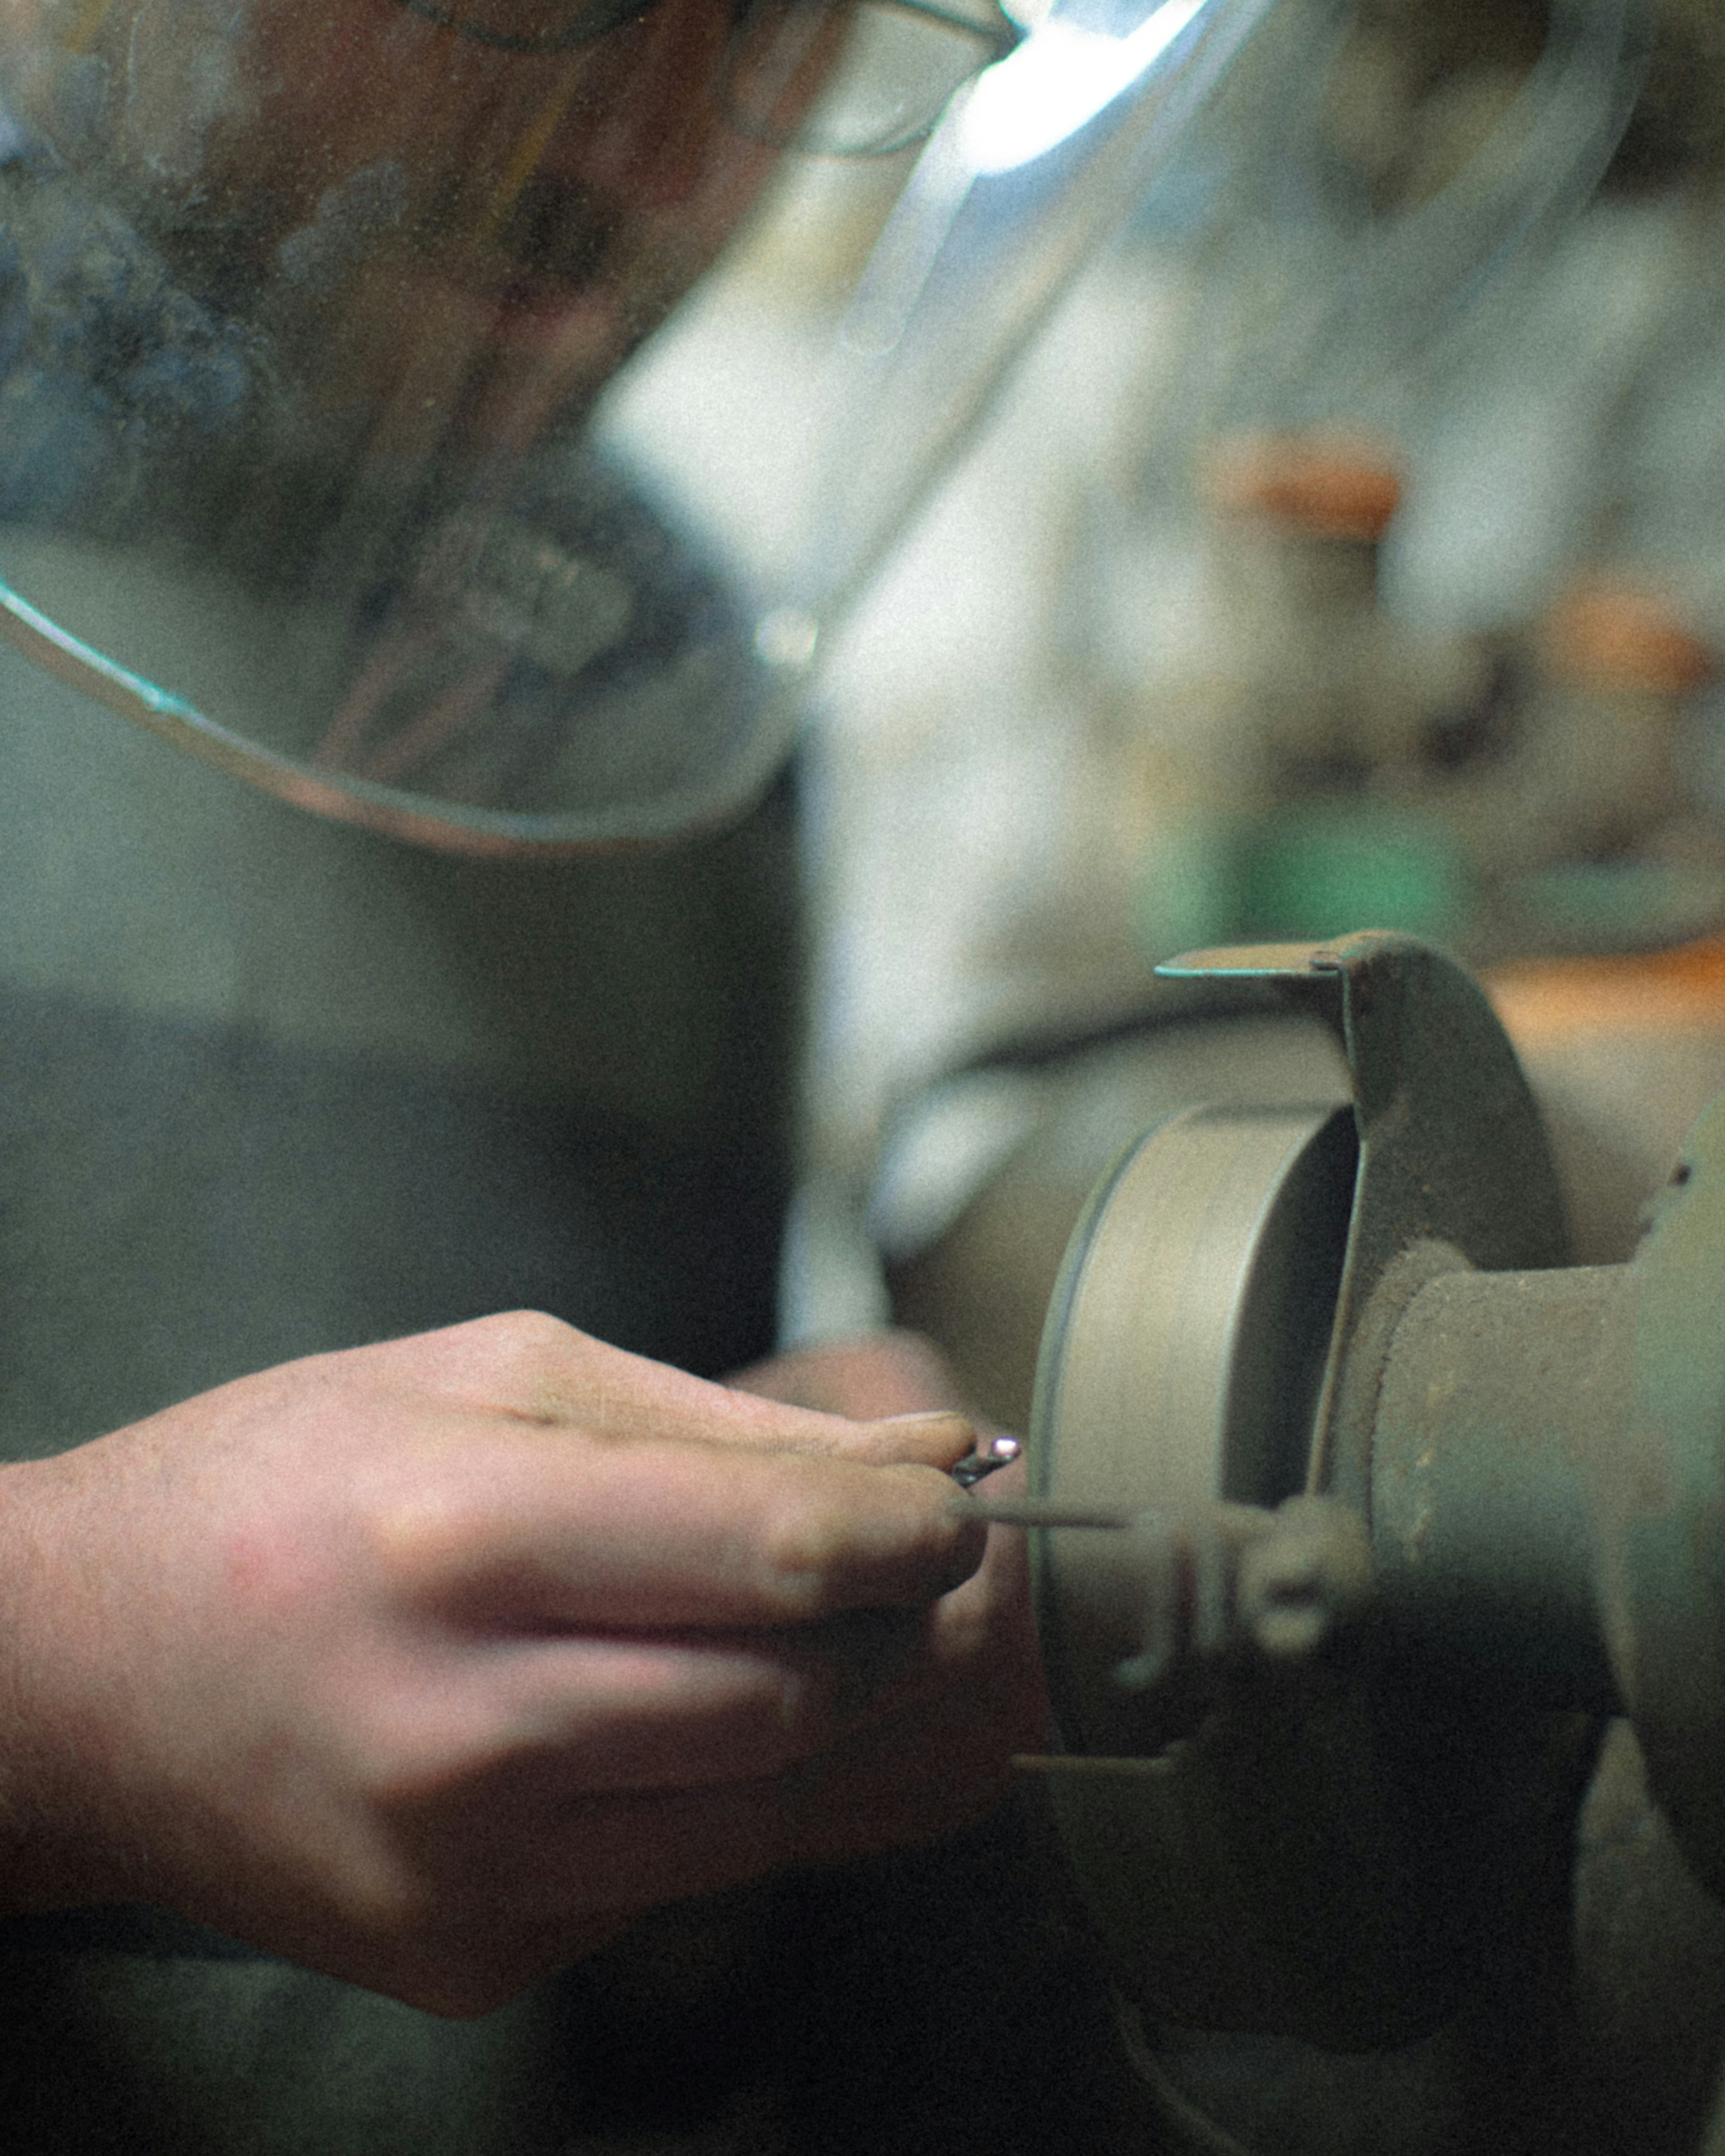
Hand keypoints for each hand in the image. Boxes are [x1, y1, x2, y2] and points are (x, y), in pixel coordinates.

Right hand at [0, 1314, 993, 2013]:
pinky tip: (705, 1717)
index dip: (916, 1532)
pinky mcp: (467, 1956)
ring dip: (852, 1717)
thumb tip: (930, 1465)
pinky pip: (680, 1877)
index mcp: (464, 1539)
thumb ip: (725, 1428)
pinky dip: (736, 1794)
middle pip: (799, 1697)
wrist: (77, 1676)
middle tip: (922, 1569)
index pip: (778, 1553)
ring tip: (853, 1635)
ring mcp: (464, 1871)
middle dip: (905, 1628)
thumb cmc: (283, 1482)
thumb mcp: (492, 1375)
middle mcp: (464, 1728)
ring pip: (769, 1807)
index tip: (962, 1507)